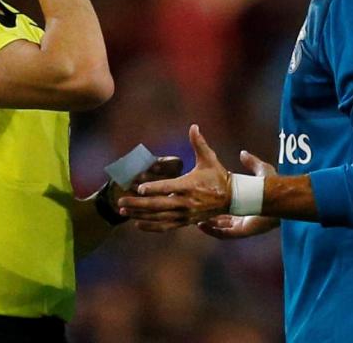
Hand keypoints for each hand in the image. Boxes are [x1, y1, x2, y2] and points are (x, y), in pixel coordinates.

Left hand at [117, 125, 231, 232]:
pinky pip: (166, 226)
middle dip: (137, 204)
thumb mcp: (209, 158)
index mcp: (190, 185)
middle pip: (158, 204)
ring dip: (140, 215)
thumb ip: (199, 143)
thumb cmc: (218, 176)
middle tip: (120, 200)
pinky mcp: (186, 221)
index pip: (168, 187)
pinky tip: (137, 223)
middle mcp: (186, 202)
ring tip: (123, 211)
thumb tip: (194, 126)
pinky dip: (151, 226)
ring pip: (159, 217)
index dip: (153, 188)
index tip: (139, 188)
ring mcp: (185, 214)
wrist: (232, 199)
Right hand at [198, 149, 277, 238]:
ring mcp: (241, 224)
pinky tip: (201, 225)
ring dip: (207, 223)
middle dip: (207, 214)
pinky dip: (211, 231)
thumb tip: (242, 152)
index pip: (226, 204)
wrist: (278, 197)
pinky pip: (223, 234)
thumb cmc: (272, 184)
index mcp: (244, 202)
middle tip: (193, 208)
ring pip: (220, 227)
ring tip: (194, 217)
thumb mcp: (260, 169)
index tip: (202, 195)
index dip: (214, 201)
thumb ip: (251, 161)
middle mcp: (242, 214)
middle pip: (221, 217)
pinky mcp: (241, 230)